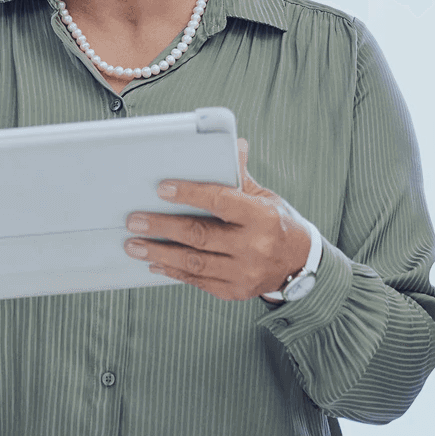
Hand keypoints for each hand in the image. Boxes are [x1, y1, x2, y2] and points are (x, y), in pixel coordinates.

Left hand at [123, 138, 312, 299]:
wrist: (300, 263)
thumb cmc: (277, 223)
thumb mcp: (265, 196)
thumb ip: (241, 175)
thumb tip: (235, 143)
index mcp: (261, 217)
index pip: (220, 201)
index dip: (189, 194)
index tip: (161, 189)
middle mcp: (253, 247)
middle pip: (199, 236)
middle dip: (162, 227)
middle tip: (134, 221)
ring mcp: (244, 272)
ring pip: (194, 263)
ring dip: (159, 253)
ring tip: (133, 245)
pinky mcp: (236, 291)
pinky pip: (199, 281)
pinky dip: (174, 272)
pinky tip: (155, 263)